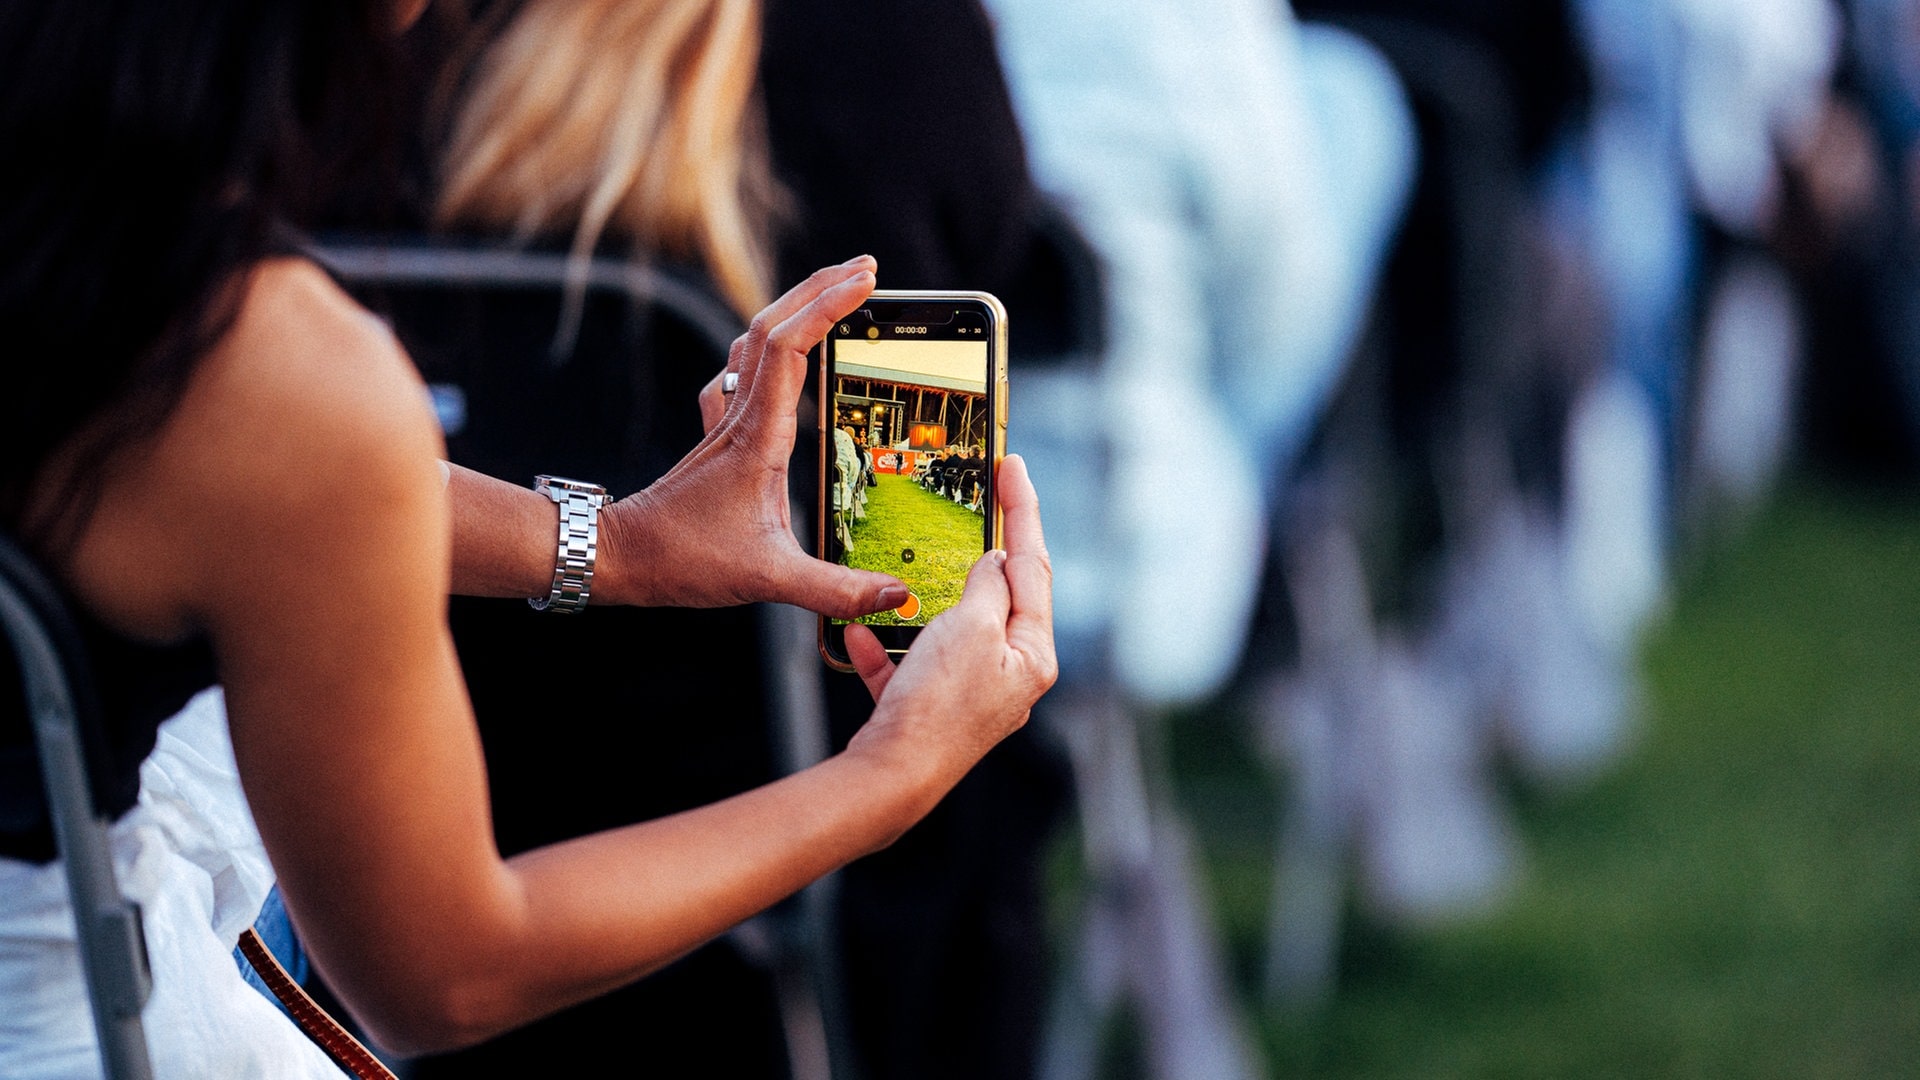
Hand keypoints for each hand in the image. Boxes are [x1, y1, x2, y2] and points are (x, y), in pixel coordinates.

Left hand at [598, 257, 908, 615]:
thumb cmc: (682, 560)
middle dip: (820, 289)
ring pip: (756, 342)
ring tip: (833, 292)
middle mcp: (740, 418)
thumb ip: (836, 588)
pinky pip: (742, 373)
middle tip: (866, 270)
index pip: (793, 349)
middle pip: (774, 326)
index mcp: (758, 438)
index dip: (829, 307)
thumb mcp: (768, 579)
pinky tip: (776, 354)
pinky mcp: (717, 436)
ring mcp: (725, 422)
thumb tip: (897, 594)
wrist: (619, 557)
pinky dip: (767, 347)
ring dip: (793, 308)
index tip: (867, 283)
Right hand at [843, 455, 1057, 783]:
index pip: (1033, 567)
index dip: (1023, 510)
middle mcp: (1009, 678)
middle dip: (986, 551)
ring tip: (912, 569)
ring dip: (926, 602)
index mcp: (1033, 655)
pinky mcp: (929, 713)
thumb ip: (989, 587)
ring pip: (951, 630)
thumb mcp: (972, 627)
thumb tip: (996, 563)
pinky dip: (887, 648)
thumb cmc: (938, 705)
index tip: (1012, 464)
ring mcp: (970, 697)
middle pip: (1001, 596)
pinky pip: (908, 668)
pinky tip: (861, 635)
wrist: (892, 777)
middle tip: (982, 496)